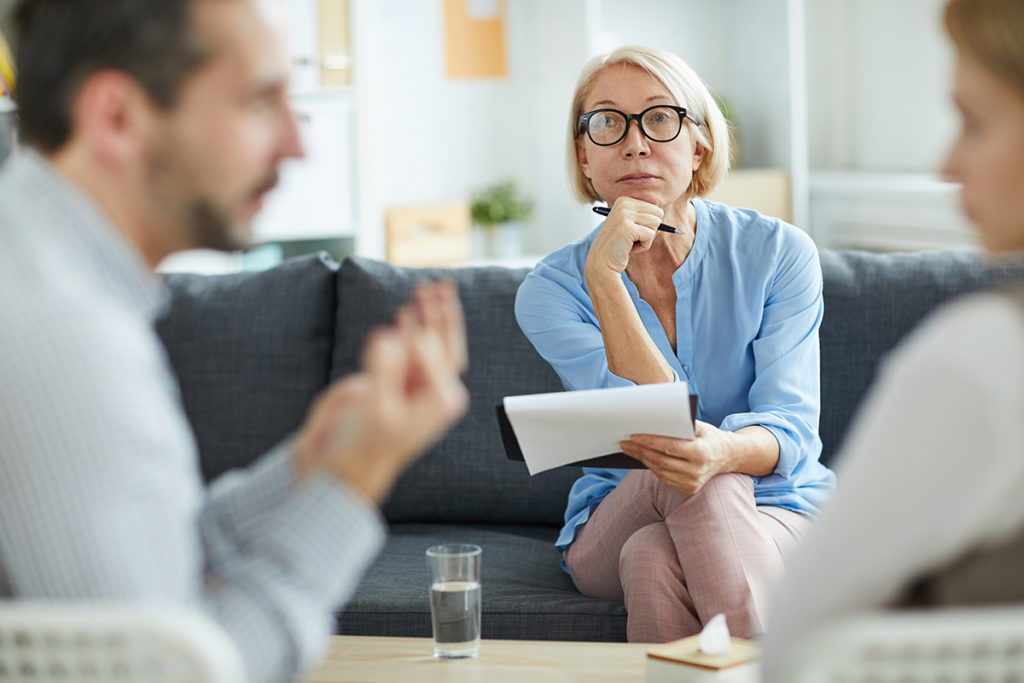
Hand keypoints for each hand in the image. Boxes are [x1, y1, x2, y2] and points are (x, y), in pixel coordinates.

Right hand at [295, 283, 468, 502]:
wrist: (347, 465)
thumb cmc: (365, 443)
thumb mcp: (377, 408)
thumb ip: (385, 370)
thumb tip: (390, 335)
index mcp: (441, 399)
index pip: (436, 353)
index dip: (421, 331)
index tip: (404, 313)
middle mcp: (437, 390)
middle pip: (446, 343)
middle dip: (441, 314)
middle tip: (438, 285)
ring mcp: (419, 384)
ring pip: (432, 342)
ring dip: (430, 315)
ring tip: (428, 288)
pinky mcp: (401, 381)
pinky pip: (414, 349)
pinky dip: (413, 328)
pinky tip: (407, 312)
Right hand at [584, 196, 663, 277]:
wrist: (602, 261)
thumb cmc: (618, 244)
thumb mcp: (629, 223)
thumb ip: (643, 214)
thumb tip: (661, 211)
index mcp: (624, 200)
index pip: (655, 208)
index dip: (647, 224)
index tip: (631, 231)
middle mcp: (624, 203)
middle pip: (658, 214)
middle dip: (649, 230)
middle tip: (632, 237)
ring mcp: (625, 215)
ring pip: (656, 224)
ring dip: (646, 238)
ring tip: (630, 242)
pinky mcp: (628, 228)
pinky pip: (650, 235)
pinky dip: (643, 245)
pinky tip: (629, 248)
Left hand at [619, 421, 732, 494]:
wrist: (727, 456)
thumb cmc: (710, 437)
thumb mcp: (700, 426)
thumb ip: (681, 424)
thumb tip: (654, 420)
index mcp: (701, 453)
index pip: (669, 447)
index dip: (649, 442)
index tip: (633, 436)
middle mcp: (697, 471)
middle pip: (661, 461)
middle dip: (640, 451)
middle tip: (624, 442)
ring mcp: (693, 483)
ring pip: (660, 471)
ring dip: (642, 460)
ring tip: (630, 449)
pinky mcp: (689, 489)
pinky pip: (665, 478)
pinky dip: (652, 468)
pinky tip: (643, 458)